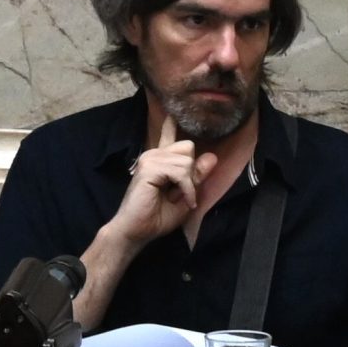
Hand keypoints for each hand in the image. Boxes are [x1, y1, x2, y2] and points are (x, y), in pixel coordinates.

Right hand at [102, 114, 220, 251]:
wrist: (136, 232)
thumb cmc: (156, 218)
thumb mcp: (185, 197)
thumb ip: (197, 178)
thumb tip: (212, 157)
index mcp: (159, 161)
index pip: (168, 136)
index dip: (171, 125)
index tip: (172, 114)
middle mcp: (153, 156)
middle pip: (188, 147)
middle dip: (191, 171)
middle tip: (183, 193)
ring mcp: (150, 159)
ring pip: (186, 160)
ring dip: (189, 184)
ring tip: (181, 200)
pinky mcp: (149, 168)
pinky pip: (180, 171)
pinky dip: (186, 188)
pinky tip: (181, 200)